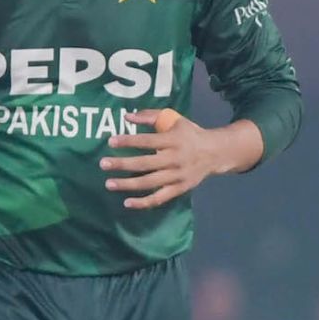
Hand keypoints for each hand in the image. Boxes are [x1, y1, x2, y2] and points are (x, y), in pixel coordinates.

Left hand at [100, 109, 232, 209]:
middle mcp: (175, 159)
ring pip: (149, 183)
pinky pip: (159, 198)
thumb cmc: (189, 134)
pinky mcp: (179, 189)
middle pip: (145, 164)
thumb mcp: (174, 120)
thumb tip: (127, 117)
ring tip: (109, 183)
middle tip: (103, 164)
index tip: (110, 141)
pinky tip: (127, 202)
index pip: (147, 141)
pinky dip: (143, 202)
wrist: (215, 153)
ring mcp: (177, 176)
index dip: (128, 141)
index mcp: (173, 140)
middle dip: (122, 164)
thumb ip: (150, 116)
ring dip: (128, 185)